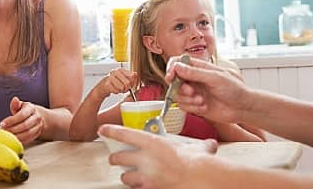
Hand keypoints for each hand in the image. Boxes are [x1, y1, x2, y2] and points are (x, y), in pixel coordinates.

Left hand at [0, 96, 43, 143]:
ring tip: (7, 136)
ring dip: (16, 136)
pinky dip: (20, 140)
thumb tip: (15, 99)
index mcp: (31, 108)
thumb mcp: (21, 105)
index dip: (12, 120)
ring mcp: (38, 126)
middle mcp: (36, 117)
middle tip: (3, 131)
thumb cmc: (26, 111)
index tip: (2, 124)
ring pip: (28, 134)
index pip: (22, 115)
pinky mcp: (38, 134)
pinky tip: (13, 140)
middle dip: (12, 129)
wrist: (38, 117)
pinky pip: (29, 139)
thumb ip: (16, 104)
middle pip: (25, 125)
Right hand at [96, 67, 137, 98]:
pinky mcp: (107, 84)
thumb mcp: (123, 79)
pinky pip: (116, 91)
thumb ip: (131, 77)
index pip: (132, 76)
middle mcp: (115, 71)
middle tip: (123, 88)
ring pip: (122, 87)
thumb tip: (136, 74)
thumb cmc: (114, 83)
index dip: (132, 83)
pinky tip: (113, 89)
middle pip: (128, 82)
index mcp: (121, 70)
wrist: (102, 87)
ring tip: (117, 88)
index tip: (130, 85)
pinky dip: (116, 92)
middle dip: (127, 88)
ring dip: (121, 90)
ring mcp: (110, 77)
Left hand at [99, 124, 218, 188]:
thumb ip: (200, 146)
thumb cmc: (197, 162)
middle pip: (118, 157)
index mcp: (152, 142)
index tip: (102, 129)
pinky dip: (138, 188)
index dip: (110, 131)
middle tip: (116, 158)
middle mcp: (145, 158)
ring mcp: (146, 175)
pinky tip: (142, 186)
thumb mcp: (197, 148)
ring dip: (126, 175)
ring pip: (124, 176)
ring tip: (129, 175)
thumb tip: (210, 145)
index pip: (124, 133)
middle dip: (116, 158)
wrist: (200, 179)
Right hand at [166, 57, 251, 123]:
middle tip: (191, 92)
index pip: (178, 63)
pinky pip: (183, 106)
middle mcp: (194, 79)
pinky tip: (204, 107)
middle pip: (174, 80)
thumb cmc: (235, 89)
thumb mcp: (215, 78)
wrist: (243, 108)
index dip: (171, 69)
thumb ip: (195, 73)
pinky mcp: (194, 105)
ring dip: (187, 100)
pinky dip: (192, 108)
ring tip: (201, 101)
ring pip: (177, 95)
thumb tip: (177, 67)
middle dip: (180, 88)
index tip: (171, 77)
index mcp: (199, 67)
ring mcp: (194, 92)